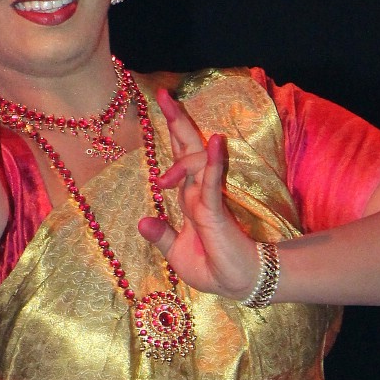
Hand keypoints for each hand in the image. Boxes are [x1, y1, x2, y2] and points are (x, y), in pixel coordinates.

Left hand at [137, 85, 261, 299]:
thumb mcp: (177, 254)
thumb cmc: (212, 268)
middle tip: (163, 94)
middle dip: (176, 122)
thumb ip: (161, 236)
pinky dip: (212, 163)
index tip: (159, 110)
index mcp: (189, 200)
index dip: (171, 137)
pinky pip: (211, 183)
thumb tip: (142, 221)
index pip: (179, 161)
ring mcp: (208, 200)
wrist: (236, 285)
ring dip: (183, 139)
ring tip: (170, 110)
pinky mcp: (216, 211)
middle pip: (187, 150)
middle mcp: (198, 194)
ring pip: (196, 161)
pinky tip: (214, 142)